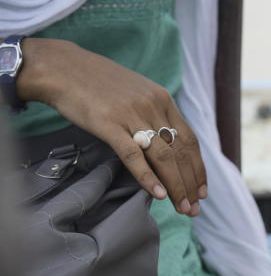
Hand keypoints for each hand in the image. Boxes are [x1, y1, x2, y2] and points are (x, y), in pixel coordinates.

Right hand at [19, 38, 204, 214]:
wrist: (62, 67)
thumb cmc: (97, 83)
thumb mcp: (136, 93)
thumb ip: (154, 113)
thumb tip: (165, 142)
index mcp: (163, 100)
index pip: (190, 140)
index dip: (198, 168)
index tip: (202, 189)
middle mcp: (154, 107)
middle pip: (180, 152)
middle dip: (190, 183)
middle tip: (194, 208)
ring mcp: (132, 116)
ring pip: (163, 157)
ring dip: (176, 185)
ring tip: (182, 207)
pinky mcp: (109, 124)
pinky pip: (133, 155)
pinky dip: (148, 177)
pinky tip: (158, 194)